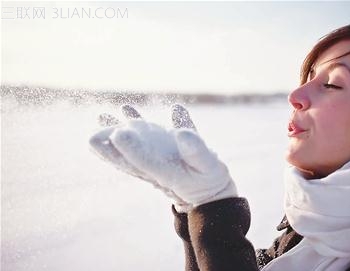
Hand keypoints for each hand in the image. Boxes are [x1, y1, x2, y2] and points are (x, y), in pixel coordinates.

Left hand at [89, 104, 236, 211]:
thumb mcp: (209, 167)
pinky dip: (136, 126)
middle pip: (128, 155)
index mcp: (166, 172)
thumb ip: (197, 151)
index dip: (130, 148)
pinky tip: (128, 110)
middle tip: (96, 125)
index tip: (118, 133)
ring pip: (131, 146)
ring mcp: (155, 160)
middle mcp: (155, 166)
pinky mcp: (161, 154)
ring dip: (116, 131)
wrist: (209, 193)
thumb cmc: (211, 181)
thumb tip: (181, 133)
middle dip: (110, 142)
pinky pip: (142, 140)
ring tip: (102, 115)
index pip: (144, 161)